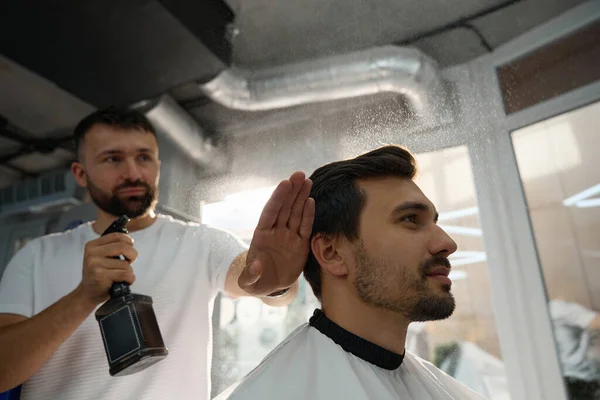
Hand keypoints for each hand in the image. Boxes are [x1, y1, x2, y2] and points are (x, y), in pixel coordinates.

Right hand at [77, 233, 137, 304]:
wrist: (87, 294)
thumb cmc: (98, 274)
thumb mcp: (101, 257)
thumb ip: (112, 247)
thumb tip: (130, 242)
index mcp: (92, 245)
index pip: (116, 236)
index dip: (128, 241)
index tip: (131, 248)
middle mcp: (92, 253)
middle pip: (123, 247)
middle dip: (132, 254)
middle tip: (130, 261)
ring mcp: (95, 264)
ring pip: (125, 264)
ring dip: (129, 271)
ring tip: (121, 275)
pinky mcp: (100, 276)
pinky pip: (125, 274)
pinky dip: (129, 279)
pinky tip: (123, 281)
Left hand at [238, 171, 314, 295]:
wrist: (270, 285)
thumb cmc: (256, 280)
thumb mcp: (250, 281)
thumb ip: (251, 275)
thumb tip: (255, 267)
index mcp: (261, 235)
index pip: (270, 213)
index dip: (277, 198)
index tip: (284, 183)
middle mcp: (276, 232)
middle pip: (284, 208)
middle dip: (291, 191)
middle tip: (299, 174)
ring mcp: (288, 236)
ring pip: (295, 213)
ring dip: (301, 197)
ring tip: (307, 180)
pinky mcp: (300, 244)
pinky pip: (305, 227)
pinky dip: (308, 214)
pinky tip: (310, 200)